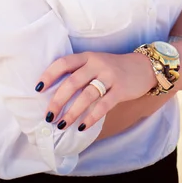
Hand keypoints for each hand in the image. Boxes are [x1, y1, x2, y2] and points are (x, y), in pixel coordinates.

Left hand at [35, 50, 156, 131]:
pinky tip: (82, 126)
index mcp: (87, 56)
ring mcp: (110, 76)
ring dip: (72, 112)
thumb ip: (78, 72)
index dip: (50, 75)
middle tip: (48, 116)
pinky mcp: (121, 90)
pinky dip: (91, 117)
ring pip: (87, 95)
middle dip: (58, 100)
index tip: (38, 89)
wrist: (143, 67)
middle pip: (73, 82)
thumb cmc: (112, 68)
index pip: (64, 63)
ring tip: (62, 125)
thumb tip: (53, 94)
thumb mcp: (95, 63)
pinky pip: (103, 105)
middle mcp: (97, 64)